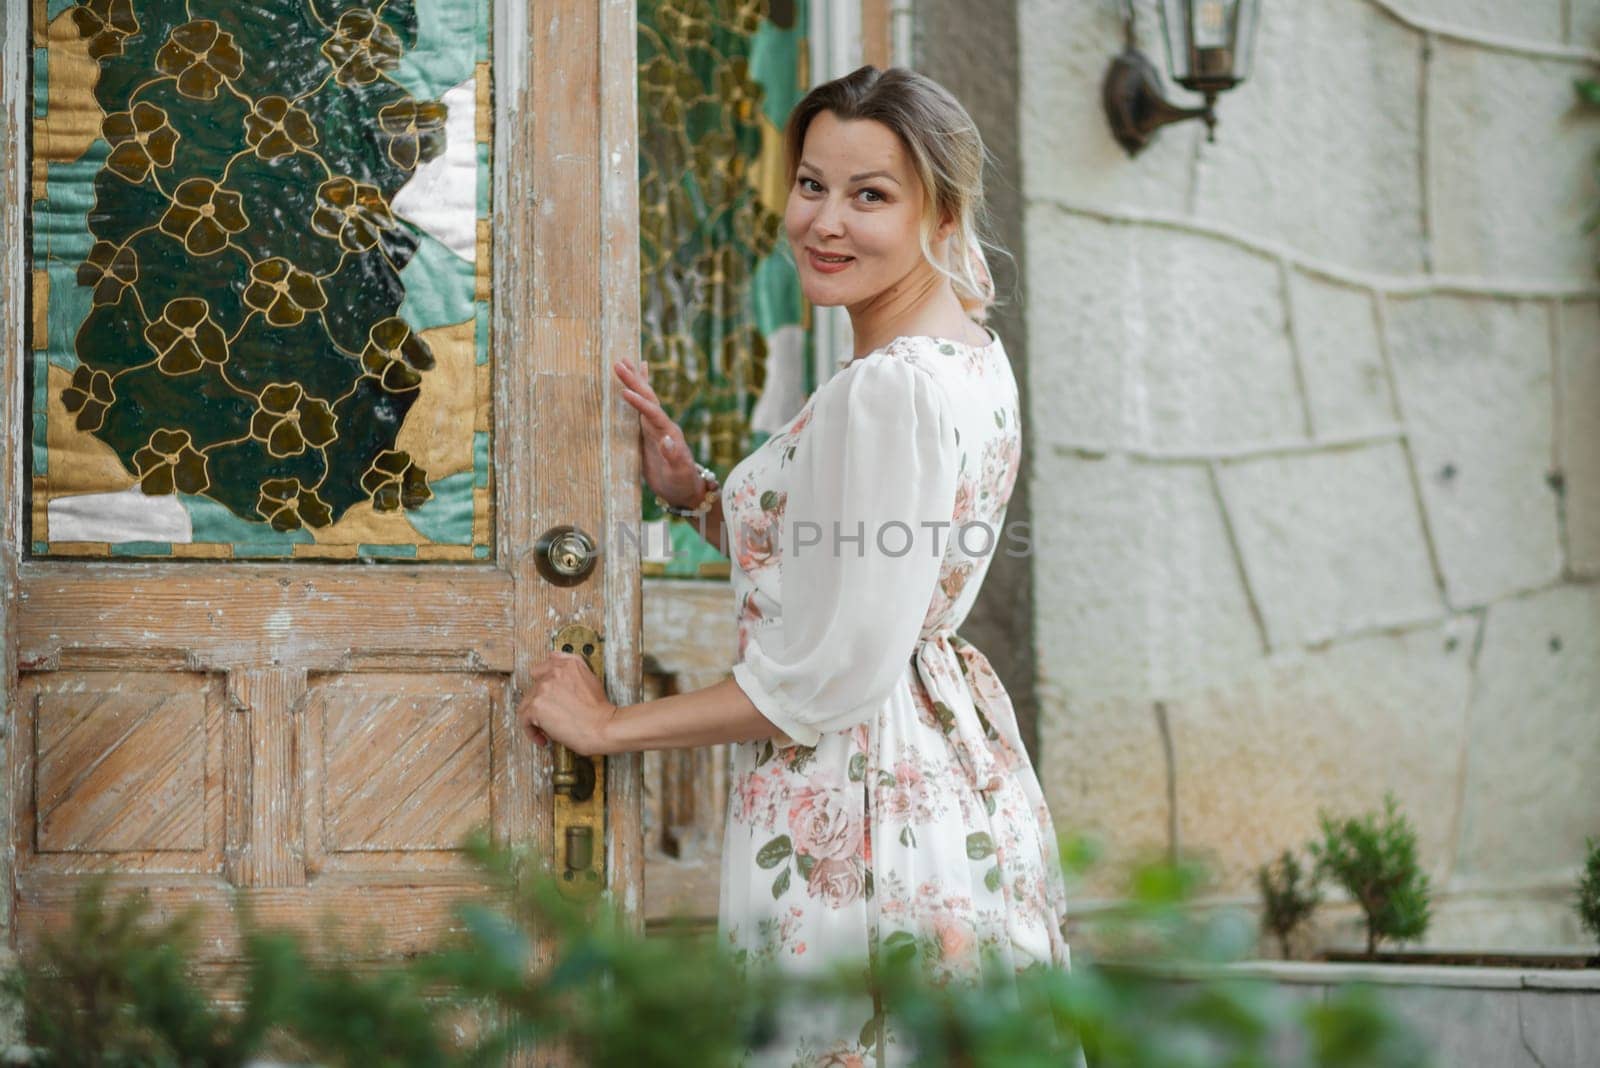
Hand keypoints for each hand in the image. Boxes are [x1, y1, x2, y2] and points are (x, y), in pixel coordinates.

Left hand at [518, 651, 618, 756]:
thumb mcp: (590, 678)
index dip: (543, 687)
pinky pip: (524, 719)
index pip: (542, 669)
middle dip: (541, 704)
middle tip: (551, 717)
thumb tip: (554, 658)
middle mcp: (554, 672)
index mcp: (568, 664)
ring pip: (526, 703)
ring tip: (547, 729)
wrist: (603, 727)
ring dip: (535, 718)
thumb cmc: (600, 710)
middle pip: (534, 688)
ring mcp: (544, 688)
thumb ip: (572, 666)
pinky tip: (543, 738)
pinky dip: (532, 731)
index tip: (547, 698)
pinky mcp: (536, 706)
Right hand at [612, 359, 704, 508]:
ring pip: (645, 399)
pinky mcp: (647, 435)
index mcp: (668, 433)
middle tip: (619, 362)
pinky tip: (631, 385)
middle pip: (648, 398)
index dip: (639, 403)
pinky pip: (640, 410)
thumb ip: (674, 457)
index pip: (652, 413)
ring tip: (626, 360)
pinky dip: (636, 395)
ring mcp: (654, 429)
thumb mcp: (679, 473)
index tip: (625, 392)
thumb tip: (667, 439)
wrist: (685, 491)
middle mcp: (661, 426)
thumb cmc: (683, 484)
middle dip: (634, 381)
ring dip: (636, 380)